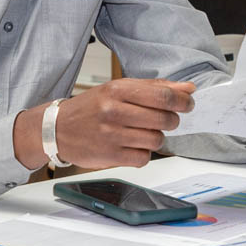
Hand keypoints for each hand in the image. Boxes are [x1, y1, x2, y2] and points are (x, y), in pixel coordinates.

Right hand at [53, 78, 196, 169]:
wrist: (57, 128)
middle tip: (163, 120)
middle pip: (164, 119)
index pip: (162, 95)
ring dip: (156, 138)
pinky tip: (132, 146)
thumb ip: (154, 88)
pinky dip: (143, 154)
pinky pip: (144, 158)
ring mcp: (112, 134)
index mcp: (118, 89)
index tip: (188, 104)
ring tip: (143, 133)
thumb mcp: (118, 89)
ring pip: (156, 140)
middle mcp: (114, 110)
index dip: (182, 101)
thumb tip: (188, 89)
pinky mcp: (110, 155)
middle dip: (170, 121)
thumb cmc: (91, 108)